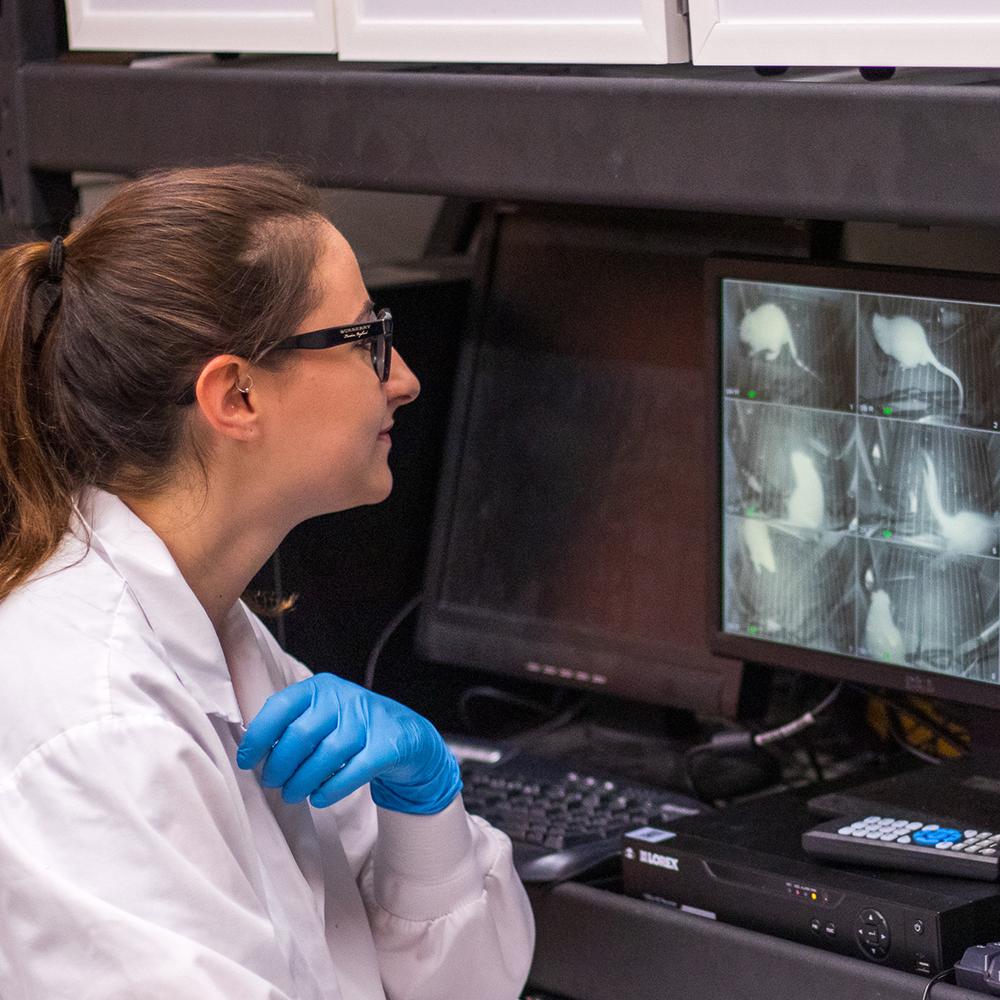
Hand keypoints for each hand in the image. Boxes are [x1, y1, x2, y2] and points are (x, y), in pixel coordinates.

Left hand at [236, 673, 461, 813]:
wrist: (407, 735)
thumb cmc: (353, 727)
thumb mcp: (324, 713)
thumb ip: (292, 724)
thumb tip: (252, 750)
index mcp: (321, 687)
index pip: (281, 706)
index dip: (258, 736)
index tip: (245, 760)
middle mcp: (344, 698)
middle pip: (301, 735)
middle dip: (279, 765)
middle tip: (272, 782)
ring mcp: (368, 721)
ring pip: (325, 756)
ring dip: (301, 782)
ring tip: (292, 794)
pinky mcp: (387, 746)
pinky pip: (353, 772)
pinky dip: (330, 789)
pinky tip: (319, 797)